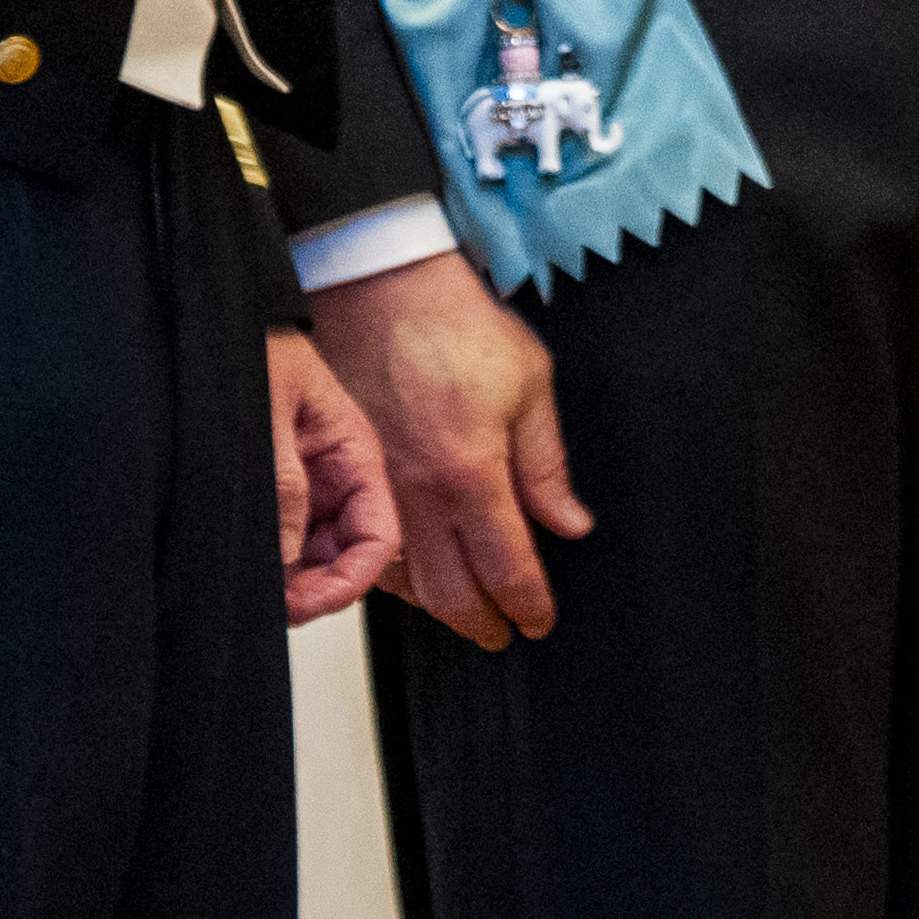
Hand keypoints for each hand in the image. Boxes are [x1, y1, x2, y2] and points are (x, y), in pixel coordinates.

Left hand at [265, 328, 404, 621]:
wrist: (210, 317)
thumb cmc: (249, 342)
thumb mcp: (266, 411)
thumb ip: (282, 484)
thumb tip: (286, 556)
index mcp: (352, 452)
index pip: (376, 539)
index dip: (348, 581)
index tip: (304, 602)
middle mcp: (333, 475)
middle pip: (344, 558)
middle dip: (312, 589)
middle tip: (271, 603)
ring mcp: (304, 484)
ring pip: (310, 557)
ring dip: (287, 580)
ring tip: (253, 586)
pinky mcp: (273, 489)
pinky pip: (281, 539)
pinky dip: (266, 560)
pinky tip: (241, 563)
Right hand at [306, 248, 589, 647]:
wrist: (381, 286)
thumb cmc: (453, 324)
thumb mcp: (530, 384)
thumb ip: (547, 465)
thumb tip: (569, 523)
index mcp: (472, 473)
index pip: (507, 569)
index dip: (528, 607)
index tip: (539, 620)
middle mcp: (419, 493)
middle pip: (452, 594)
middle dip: (484, 624)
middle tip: (505, 632)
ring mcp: (378, 488)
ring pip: (404, 582)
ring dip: (439, 607)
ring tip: (466, 611)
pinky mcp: (349, 474)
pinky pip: (370, 545)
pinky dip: (397, 576)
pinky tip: (414, 574)